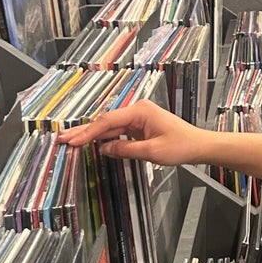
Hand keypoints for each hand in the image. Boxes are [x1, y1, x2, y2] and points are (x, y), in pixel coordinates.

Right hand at [56, 100, 206, 165]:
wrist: (199, 146)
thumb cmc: (181, 146)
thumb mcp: (152, 152)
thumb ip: (126, 149)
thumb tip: (104, 149)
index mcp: (140, 111)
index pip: (108, 122)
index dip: (88, 133)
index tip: (73, 141)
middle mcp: (137, 110)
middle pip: (105, 121)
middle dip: (84, 131)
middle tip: (62, 139)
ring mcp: (138, 117)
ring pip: (109, 126)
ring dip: (91, 134)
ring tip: (70, 141)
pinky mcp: (140, 126)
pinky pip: (118, 131)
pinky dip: (104, 137)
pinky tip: (91, 143)